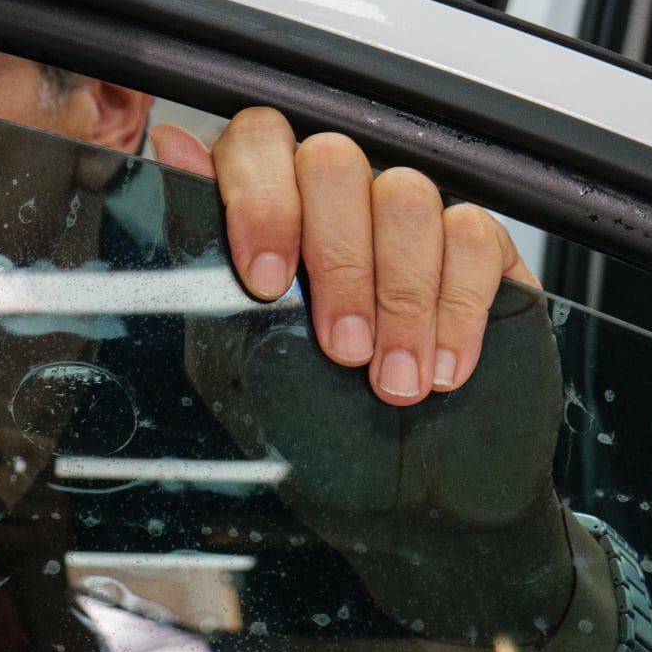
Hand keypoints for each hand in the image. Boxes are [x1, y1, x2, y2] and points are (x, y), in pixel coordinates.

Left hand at [153, 110, 570, 643]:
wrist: (410, 506)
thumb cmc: (317, 436)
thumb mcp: (236, 351)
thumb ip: (202, 245)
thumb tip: (171, 145)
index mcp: (268, 218)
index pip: (258, 144)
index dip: (261, 199)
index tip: (267, 283)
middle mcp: (337, 210)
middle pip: (334, 162)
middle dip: (338, 264)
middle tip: (341, 349)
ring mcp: (410, 226)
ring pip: (406, 196)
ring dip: (400, 300)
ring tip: (394, 380)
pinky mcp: (480, 253)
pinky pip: (473, 235)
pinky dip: (454, 309)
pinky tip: (441, 366)